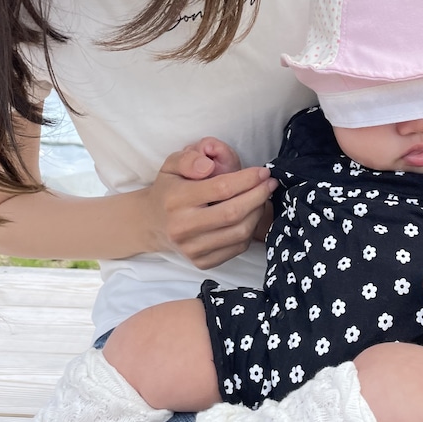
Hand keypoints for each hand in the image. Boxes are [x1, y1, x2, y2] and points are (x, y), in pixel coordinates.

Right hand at [144, 139, 276, 267]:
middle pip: (234, 213)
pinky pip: (237, 247)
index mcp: (175, 199)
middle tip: (270, 183)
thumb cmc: (169, 189)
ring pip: (239, 232)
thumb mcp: (171, 165)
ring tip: (261, 197)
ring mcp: (192, 249)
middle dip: (259, 196)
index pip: (221, 188)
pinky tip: (249, 216)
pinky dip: (250, 230)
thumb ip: (189, 159)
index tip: (263, 171)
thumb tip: (208, 165)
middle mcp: (182, 227)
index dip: (248, 179)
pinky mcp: (202, 263)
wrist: (152, 224)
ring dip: (258, 213)